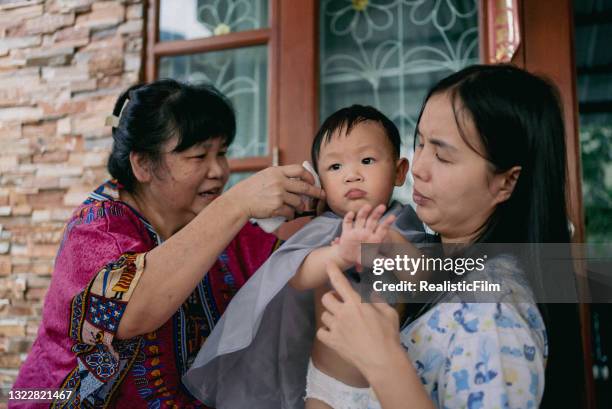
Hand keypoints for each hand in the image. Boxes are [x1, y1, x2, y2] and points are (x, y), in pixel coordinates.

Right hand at [226, 165, 324, 219]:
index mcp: (276, 171)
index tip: (312, 182)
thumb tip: (298, 180)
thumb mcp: (265, 175)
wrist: (239, 201)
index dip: (309, 176)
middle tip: (322, 196)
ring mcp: (278, 195)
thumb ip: (280, 176)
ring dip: (300, 206)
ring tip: (297, 208)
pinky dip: (291, 215)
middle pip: (305, 187)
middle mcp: (279, 182)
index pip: (299, 170)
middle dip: (316, 193)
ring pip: (299, 202)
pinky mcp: (276, 208)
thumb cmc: (251, 189)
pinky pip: (290, 212)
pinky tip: (289, 215)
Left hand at [317, 261, 402, 377]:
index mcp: (356, 303)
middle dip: (331, 297)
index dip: (332, 271)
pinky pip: (321, 332)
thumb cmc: (388, 335)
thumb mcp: (389, 313)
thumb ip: (378, 300)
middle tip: (340, 302)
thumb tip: (372, 291)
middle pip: (326, 298)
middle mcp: (342, 313)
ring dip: (330, 315)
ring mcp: (336, 328)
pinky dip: (325, 331)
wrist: (382, 360)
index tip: (327, 264)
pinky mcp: (332, 342)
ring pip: (323, 315)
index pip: (339, 282)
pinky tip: (334, 333)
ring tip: (340, 320)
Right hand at [334, 204, 395, 270]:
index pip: (383, 229)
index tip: (393, 217)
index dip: (387, 222)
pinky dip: (348, 218)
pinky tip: (351, 214)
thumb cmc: (363, 258)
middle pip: (372, 220)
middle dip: (377, 213)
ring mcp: (357, 230)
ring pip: (361, 219)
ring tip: (368, 206)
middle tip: (383, 207)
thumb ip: (382, 261)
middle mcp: (366, 232)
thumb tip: (392, 264)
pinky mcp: (347, 232)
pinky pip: (347, 223)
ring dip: (364, 212)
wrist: (349, 258)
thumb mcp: (373, 260)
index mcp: (375, 238)